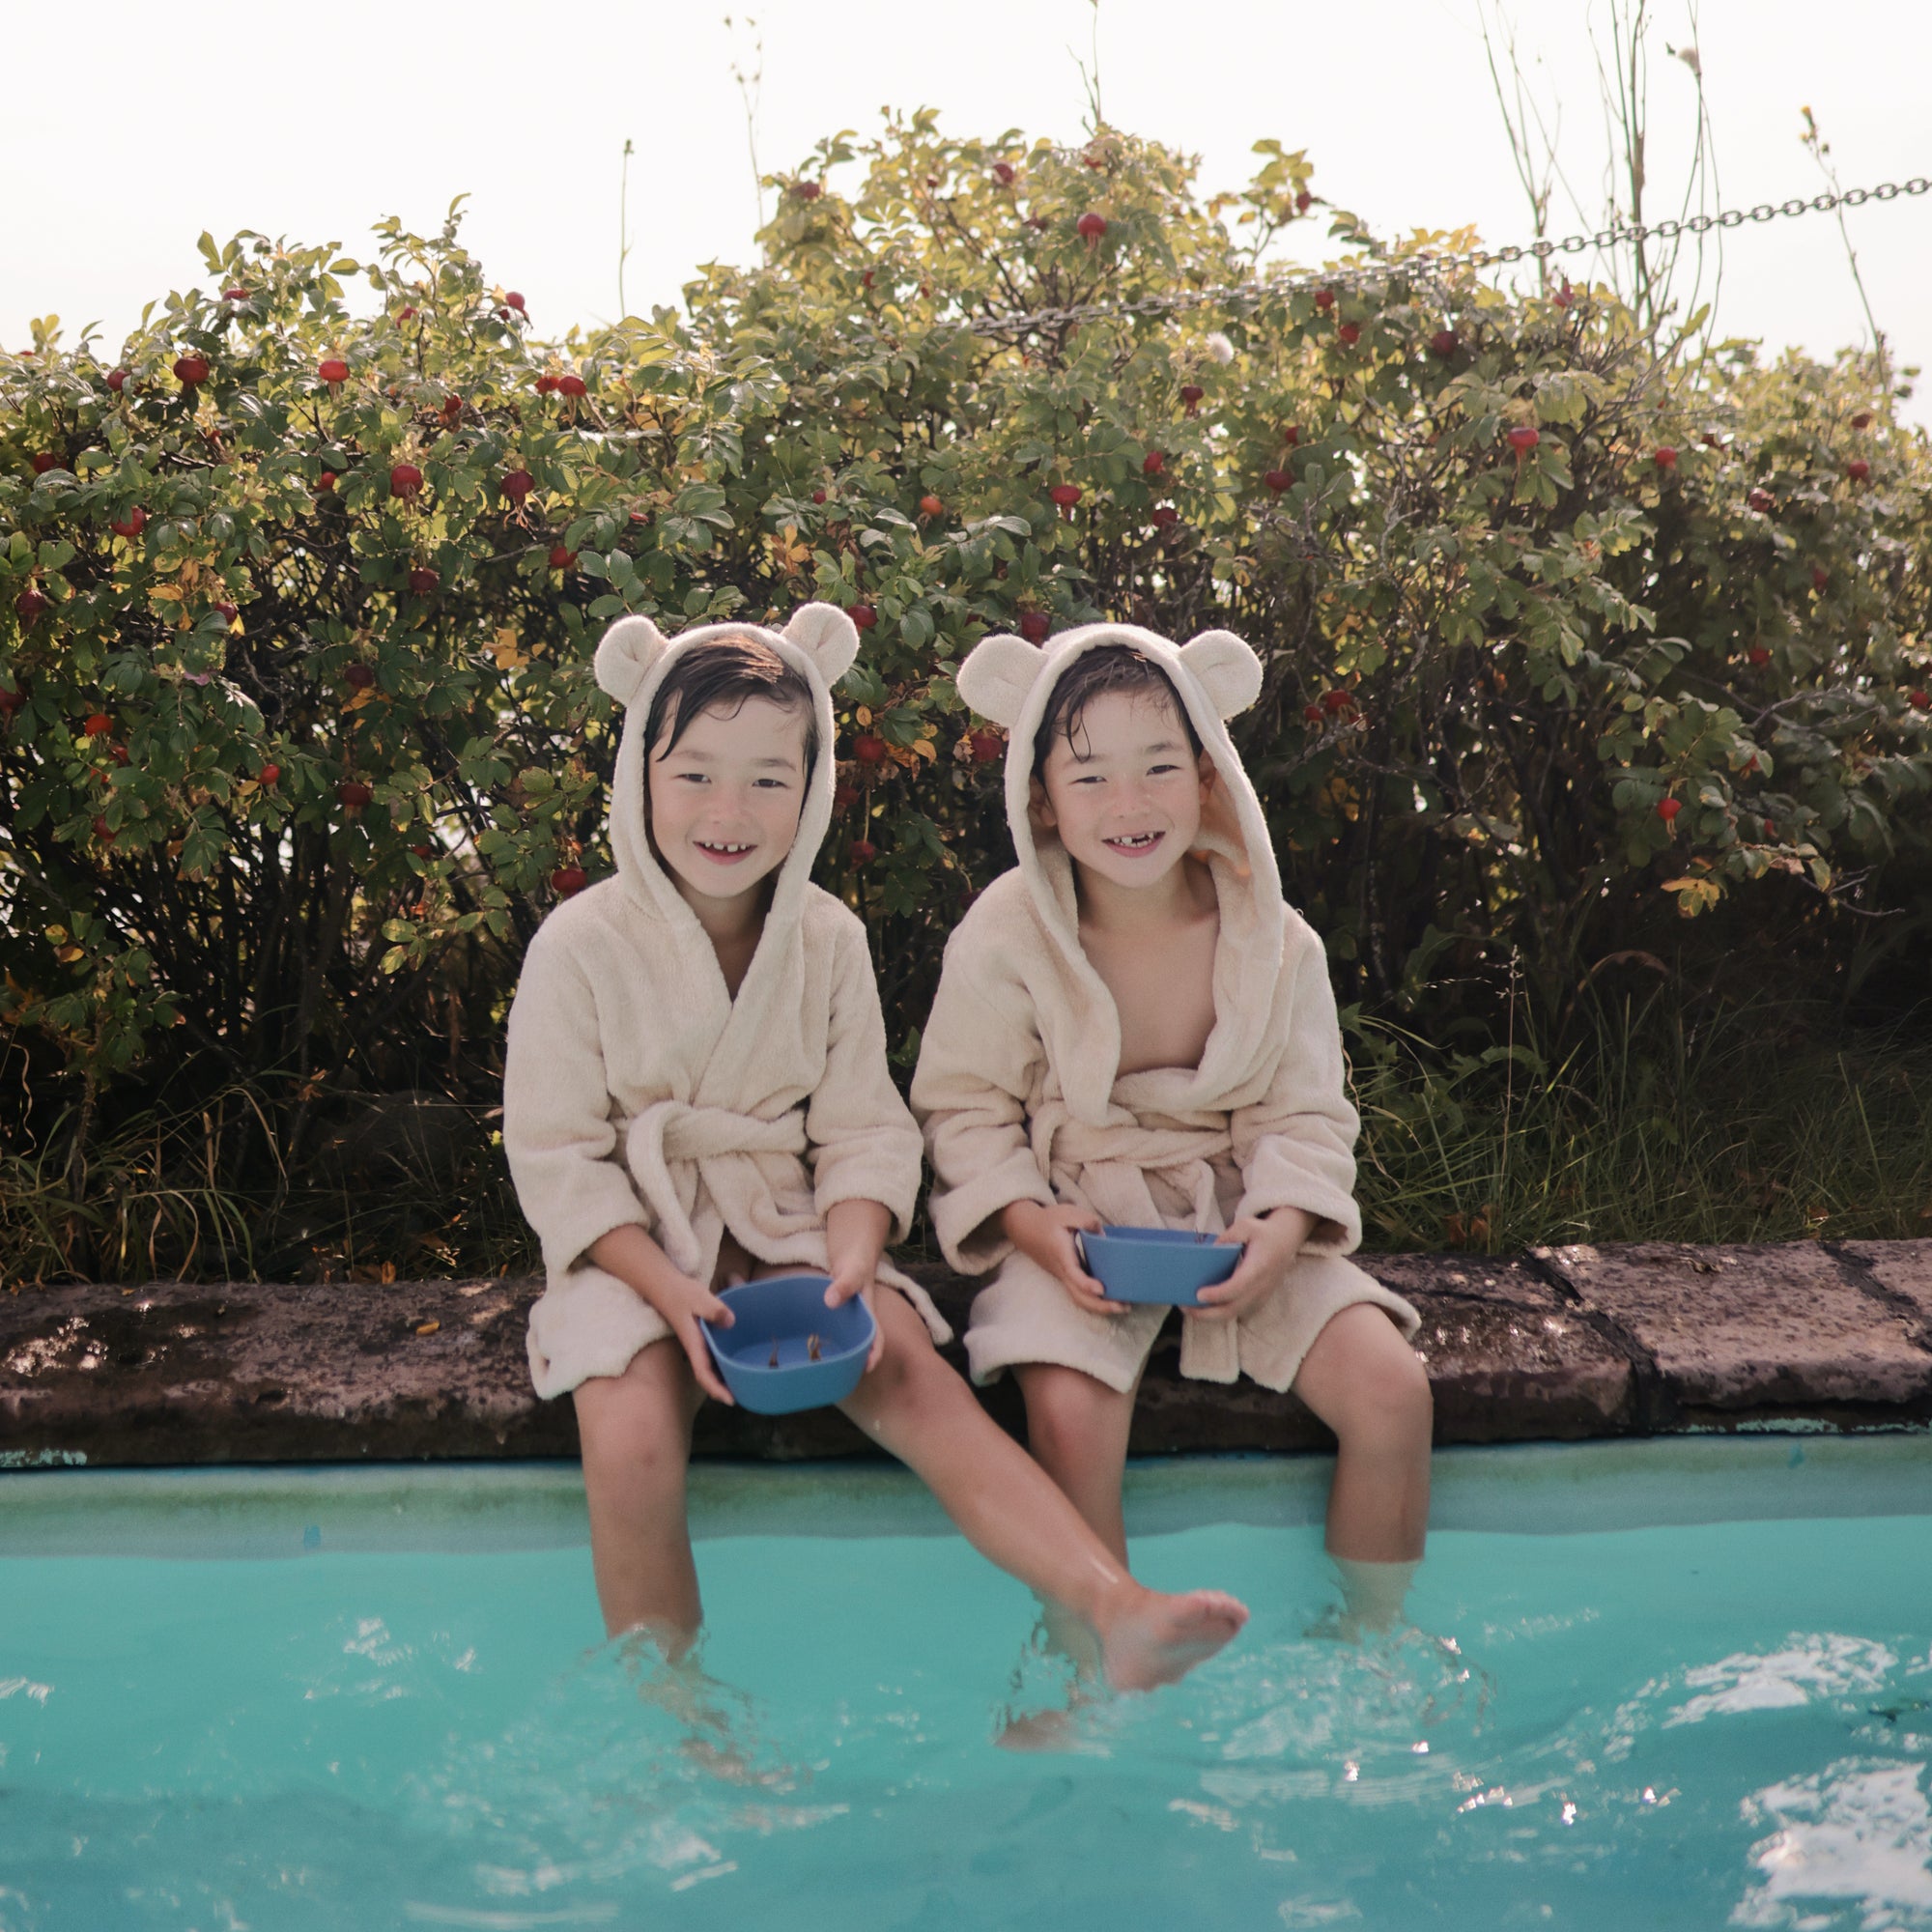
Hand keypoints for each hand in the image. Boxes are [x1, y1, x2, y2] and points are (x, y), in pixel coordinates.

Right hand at [587, 1223, 736, 1404]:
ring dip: (723, 1377)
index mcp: (694, 1344)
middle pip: (708, 1376)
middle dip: (723, 1389)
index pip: (704, 1373)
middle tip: (745, 1396)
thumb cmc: (681, 1292)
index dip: (716, 1388)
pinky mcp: (699, 1336)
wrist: (665, 1285)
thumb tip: (730, 1322)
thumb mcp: (700, 1298)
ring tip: (743, 1385)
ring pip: (710, 1367)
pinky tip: (734, 1361)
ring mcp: (697, 1343)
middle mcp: (695, 1348)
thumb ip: (715, 1310)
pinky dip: (722, 1362)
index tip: (731, 1399)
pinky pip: (712, 1355)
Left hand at [822, 1197, 891, 1370]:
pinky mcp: (829, 1310)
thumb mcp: (853, 1267)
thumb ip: (845, 1282)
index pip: (876, 1338)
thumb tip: (830, 1300)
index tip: (866, 1370)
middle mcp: (856, 1317)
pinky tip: (802, 1346)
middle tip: (832, 1380)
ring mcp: (843, 1315)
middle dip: (850, 1363)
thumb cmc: (856, 1255)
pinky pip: (826, 1328)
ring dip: (833, 1353)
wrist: (850, 1243)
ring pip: (841, 1338)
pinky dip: (818, 1337)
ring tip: (815, 1370)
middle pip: (857, 1344)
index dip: (873, 1355)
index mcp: (867, 1310)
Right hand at [1001, 1198, 1121, 1317]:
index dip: (1086, 1283)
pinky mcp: (1066, 1278)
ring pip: (1079, 1298)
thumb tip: (1103, 1235)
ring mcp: (1063, 1276)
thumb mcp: (1066, 1213)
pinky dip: (1094, 1302)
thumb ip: (1086, 1220)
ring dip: (1100, 1307)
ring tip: (1123, 1307)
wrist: (1027, 1229)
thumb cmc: (1048, 1221)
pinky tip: (1111, 1300)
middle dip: (1100, 1305)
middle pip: (1079, 1295)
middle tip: (1123, 1307)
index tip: (1101, 1289)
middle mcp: (1062, 1270)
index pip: (1073, 1273)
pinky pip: (1079, 1294)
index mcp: (1062, 1254)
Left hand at [1191, 1207, 1316, 1325]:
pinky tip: (1204, 1307)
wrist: (1287, 1240)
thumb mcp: (1246, 1225)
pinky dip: (1221, 1313)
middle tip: (1185, 1307)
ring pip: (1235, 1314)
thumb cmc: (1264, 1232)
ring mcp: (1261, 1295)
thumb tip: (1209, 1251)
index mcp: (1258, 1268)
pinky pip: (1239, 1311)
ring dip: (1211, 1316)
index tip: (1198, 1294)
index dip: (1217, 1294)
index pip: (1237, 1287)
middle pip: (1233, 1309)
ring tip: (1189, 1309)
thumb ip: (1228, 1237)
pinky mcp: (1259, 1299)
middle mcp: (1261, 1286)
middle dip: (1207, 1313)